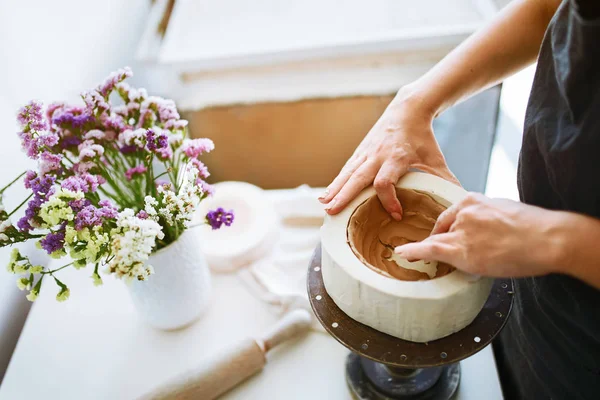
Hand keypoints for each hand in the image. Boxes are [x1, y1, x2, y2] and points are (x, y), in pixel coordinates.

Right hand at [318, 94, 457, 218]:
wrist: (408, 109)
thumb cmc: (423, 137)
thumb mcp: (436, 158)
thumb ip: (444, 180)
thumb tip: (458, 199)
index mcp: (396, 157)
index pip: (385, 181)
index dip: (389, 200)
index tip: (396, 214)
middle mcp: (377, 155)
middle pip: (357, 178)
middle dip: (344, 195)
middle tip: (332, 211)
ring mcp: (366, 153)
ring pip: (347, 174)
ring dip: (335, 190)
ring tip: (323, 205)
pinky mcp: (360, 152)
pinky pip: (346, 169)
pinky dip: (336, 182)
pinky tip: (326, 195)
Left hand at [394, 193, 559, 277]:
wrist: (549, 238)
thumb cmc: (535, 228)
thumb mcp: (505, 211)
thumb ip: (488, 218)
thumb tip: (485, 230)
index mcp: (473, 200)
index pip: (452, 215)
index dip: (447, 229)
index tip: (442, 235)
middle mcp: (463, 212)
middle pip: (443, 229)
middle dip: (442, 241)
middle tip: (446, 253)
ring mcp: (461, 231)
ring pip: (439, 242)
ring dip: (430, 251)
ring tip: (423, 257)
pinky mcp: (462, 250)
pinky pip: (431, 250)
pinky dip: (414, 252)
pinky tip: (402, 254)